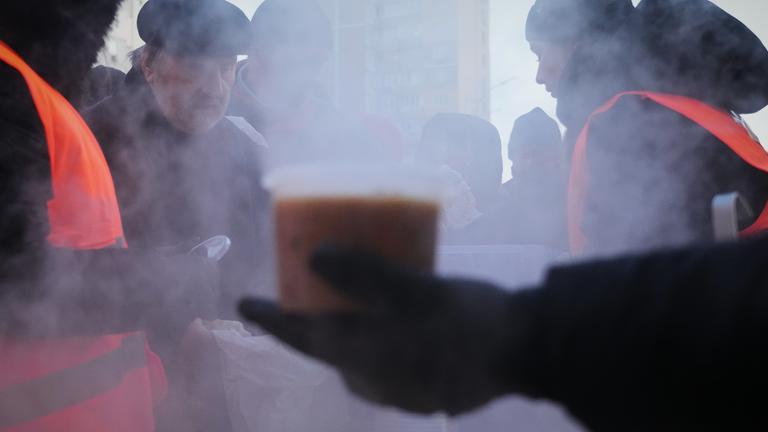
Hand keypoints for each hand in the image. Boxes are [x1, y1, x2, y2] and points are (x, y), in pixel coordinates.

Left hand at [239, 246, 541, 414]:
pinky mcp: (425, 391)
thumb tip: (313, 257)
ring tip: (348, 302)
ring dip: (345, 331)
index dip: (270, 319)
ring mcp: (401, 392)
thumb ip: (364, 273)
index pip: (302, 339)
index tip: (243, 304)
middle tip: (306, 293)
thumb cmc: (469, 317)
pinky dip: (374, 340)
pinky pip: (383, 363)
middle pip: (327, 349)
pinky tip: (391, 322)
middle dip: (310, 324)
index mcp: (364, 360)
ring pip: (356, 358)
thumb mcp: (416, 289)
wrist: (529, 352)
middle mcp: (375, 382)